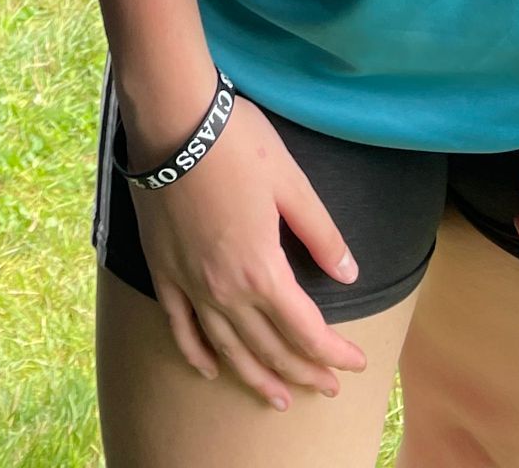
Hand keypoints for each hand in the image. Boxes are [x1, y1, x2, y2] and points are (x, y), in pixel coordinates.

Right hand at [127, 92, 367, 409]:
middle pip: (271, 349)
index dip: (335, 353)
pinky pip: (181, 327)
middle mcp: (225, 290)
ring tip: (280, 397)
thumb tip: (349, 274)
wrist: (173, 121)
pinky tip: (212, 368)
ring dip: (257, 377)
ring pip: (228, 349)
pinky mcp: (163, 271)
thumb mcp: (292, 184)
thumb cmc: (237, 145)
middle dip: (304, 371)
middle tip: (328, 386)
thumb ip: (321, 234)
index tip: (356, 362)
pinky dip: (198, 354)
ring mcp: (190, 284)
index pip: (307, 332)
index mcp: (262, 270)